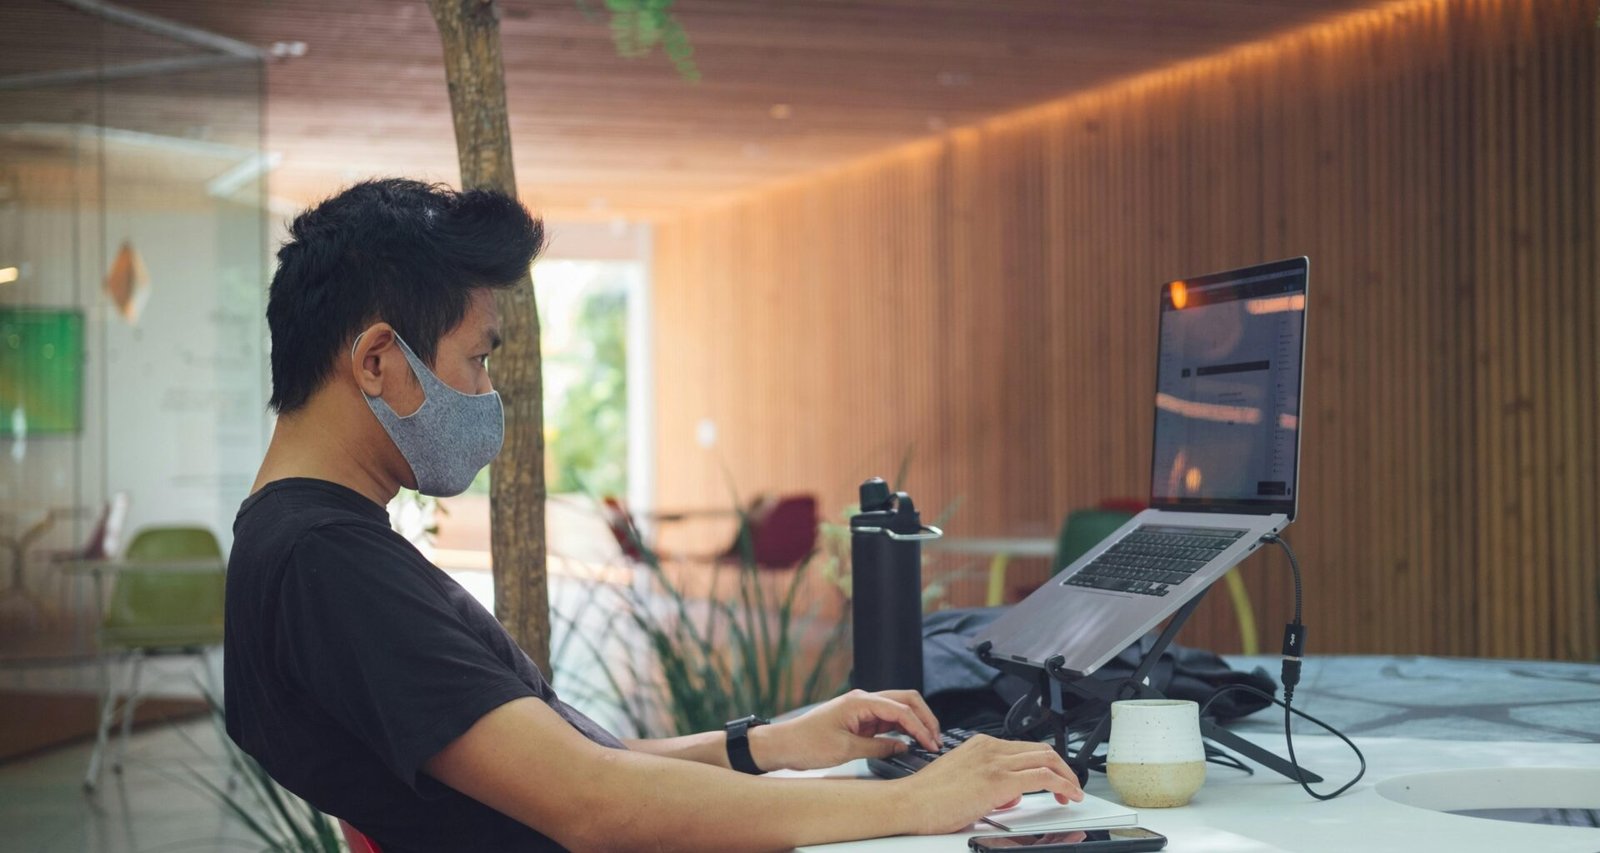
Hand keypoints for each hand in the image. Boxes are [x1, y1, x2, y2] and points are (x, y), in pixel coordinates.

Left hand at [750, 689, 941, 770]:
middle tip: (936, 739)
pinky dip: (901, 728)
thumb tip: (902, 746)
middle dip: (924, 718)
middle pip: (905, 700)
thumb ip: (878, 747)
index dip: (920, 727)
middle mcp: (862, 700)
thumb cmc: (806, 744)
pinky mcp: (859, 719)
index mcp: (860, 701)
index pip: (900, 709)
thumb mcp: (845, 749)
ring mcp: (861, 708)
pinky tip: (909, 740)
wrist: (782, 745)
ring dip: (915, 722)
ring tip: (928, 741)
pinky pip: (886, 719)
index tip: (930, 744)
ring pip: (898, 708)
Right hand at [902, 735, 1083, 834]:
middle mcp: (989, 748)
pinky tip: (1069, 795)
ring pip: (1047, 759)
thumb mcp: (964, 781)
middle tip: (1069, 786)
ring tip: (1073, 792)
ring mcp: (994, 761)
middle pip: (1041, 749)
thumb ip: (988, 783)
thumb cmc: (928, 798)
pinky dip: (1063, 784)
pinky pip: (1043, 776)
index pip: (1025, 747)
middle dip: (1062, 767)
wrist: (909, 803)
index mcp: (980, 745)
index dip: (1046, 763)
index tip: (1055, 778)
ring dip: (1067, 776)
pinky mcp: (998, 780)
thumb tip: (1008, 795)